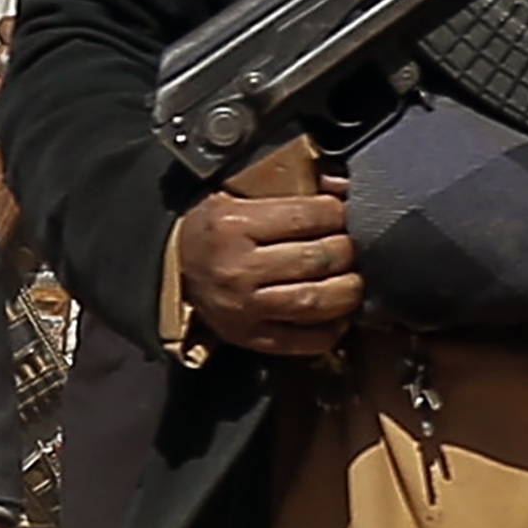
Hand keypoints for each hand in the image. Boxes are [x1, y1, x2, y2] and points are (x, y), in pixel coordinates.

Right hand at [178, 140, 360, 359]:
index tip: (343, 213)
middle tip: (353, 246)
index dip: (338, 213)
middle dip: (348, 250)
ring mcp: (245, 308)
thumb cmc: (214, 228)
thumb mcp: (240, 195)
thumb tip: (344, 187)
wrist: (174, 269)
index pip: (308, 216)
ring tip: (353, 278)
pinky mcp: (251, 337)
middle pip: (318, 258)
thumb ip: (292, 189)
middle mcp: (239, 268)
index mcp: (233, 225)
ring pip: (317, 301)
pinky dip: (332, 329)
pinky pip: (305, 340)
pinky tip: (339, 314)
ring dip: (348, 290)